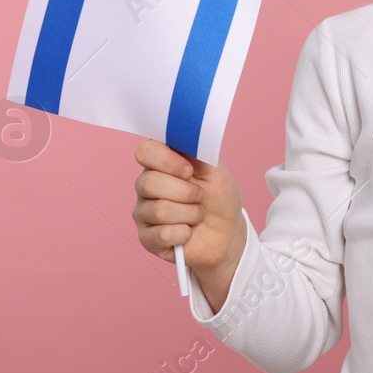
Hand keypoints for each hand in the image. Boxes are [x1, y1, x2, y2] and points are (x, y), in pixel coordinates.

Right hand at [132, 140, 245, 287]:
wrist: (228, 232)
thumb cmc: (219, 197)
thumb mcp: (215, 169)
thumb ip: (197, 149)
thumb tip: (184, 133)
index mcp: (160, 164)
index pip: (145, 152)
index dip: (167, 161)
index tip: (189, 171)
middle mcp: (146, 187)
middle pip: (149, 183)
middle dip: (186, 192)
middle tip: (199, 196)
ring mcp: (144, 213)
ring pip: (159, 210)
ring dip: (190, 214)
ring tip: (197, 215)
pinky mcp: (147, 239)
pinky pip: (161, 235)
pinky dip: (184, 233)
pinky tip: (188, 232)